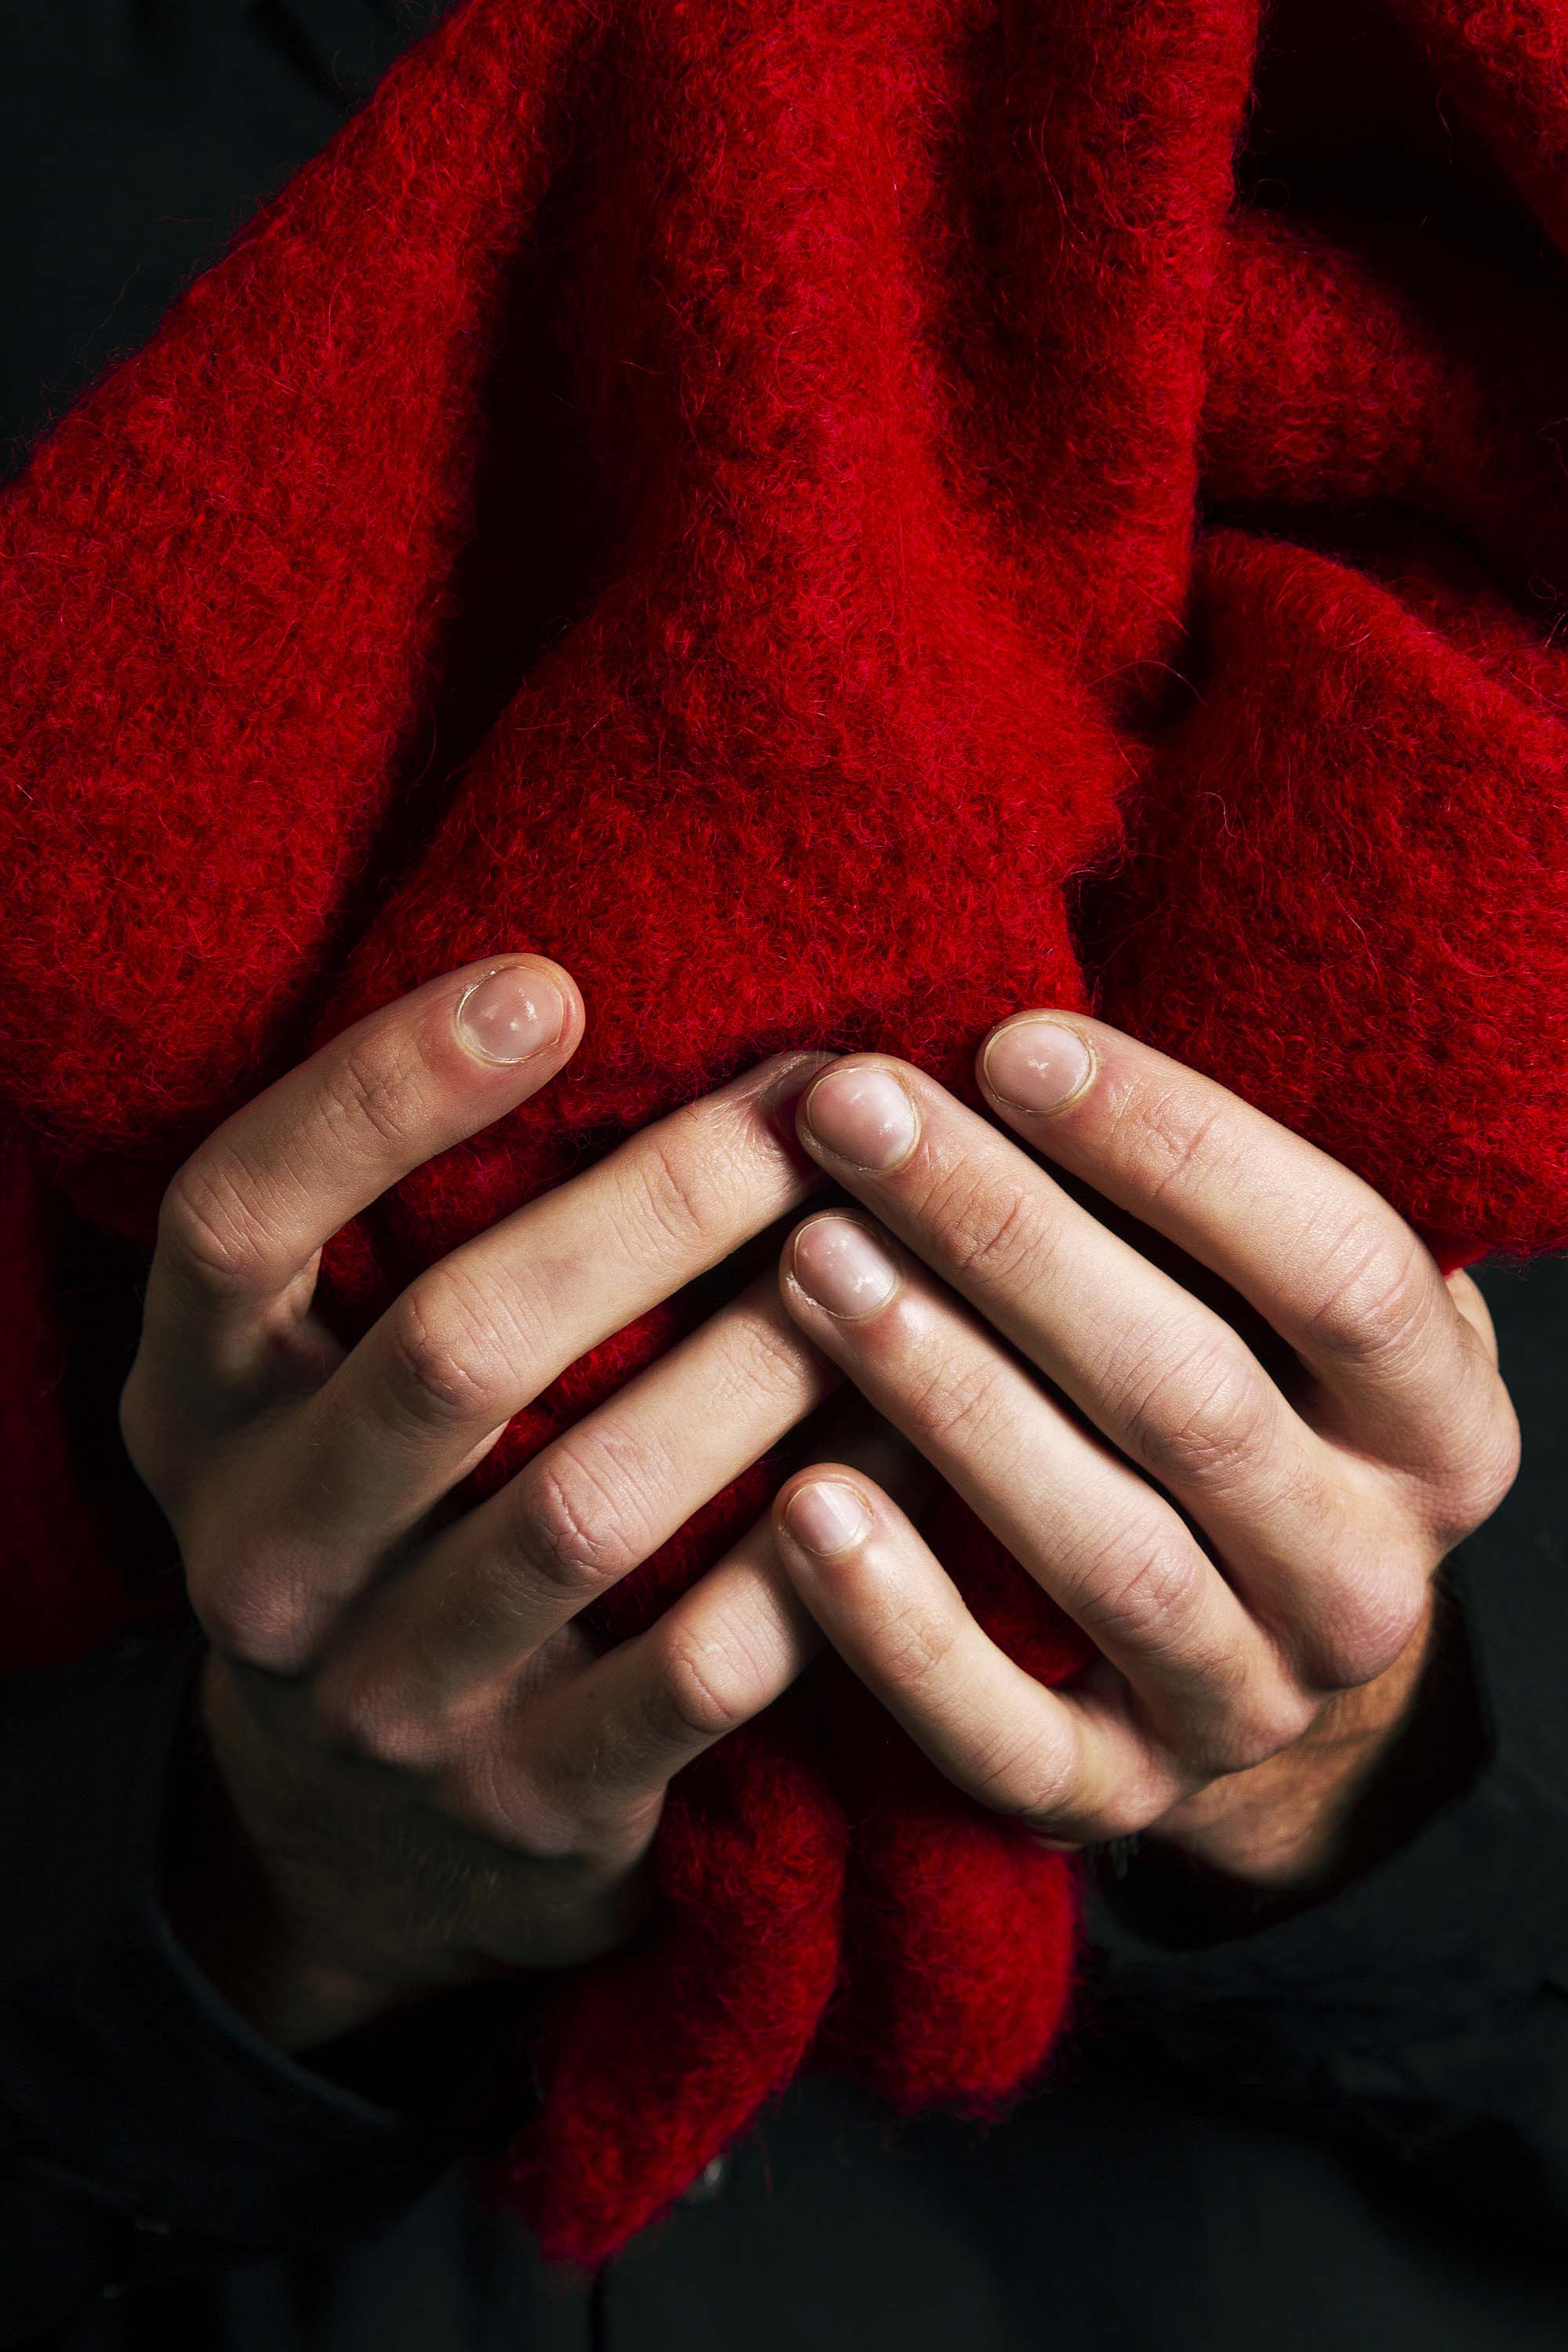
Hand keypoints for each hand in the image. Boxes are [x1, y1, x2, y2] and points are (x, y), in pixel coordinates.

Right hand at [122, 954, 881, 2050]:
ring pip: (589, 1503)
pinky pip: (692, 1670)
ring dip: (762, 1359)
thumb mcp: (318, 1385)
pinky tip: (913, 1443)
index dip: (378, 1095)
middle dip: (660, 1203)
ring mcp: (388, 1698)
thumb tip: (596, 1010)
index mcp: (192, 1409)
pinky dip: (813, 1551)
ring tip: (895, 1245)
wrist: (358, 1841)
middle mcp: (261, 1554)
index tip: (550, 985)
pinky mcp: (529, 1804)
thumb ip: (399, 1239)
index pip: (237, 1222)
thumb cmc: (382, 1520)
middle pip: (454, 1345)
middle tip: (822, 1100)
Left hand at [767, 1015, 1520, 1892]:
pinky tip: (801, 1504)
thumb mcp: (1273, 1301)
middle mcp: (1369, 1577)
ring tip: (808, 1261)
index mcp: (1441, 1427)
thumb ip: (1204, 1201)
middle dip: (1008, 1235)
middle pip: (1193, 1394)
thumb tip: (1027, 1029)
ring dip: (947, 1395)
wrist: (1243, 1656)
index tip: (1010, 1042)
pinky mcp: (1115, 1797)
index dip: (1177, 1149)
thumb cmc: (1232, 1399)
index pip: (1340, 1267)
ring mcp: (1250, 1705)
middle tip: (856, 1112)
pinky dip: (903, 1627)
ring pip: (1106, 1550)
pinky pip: (1008, 1735)